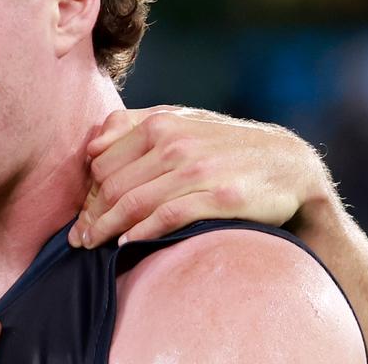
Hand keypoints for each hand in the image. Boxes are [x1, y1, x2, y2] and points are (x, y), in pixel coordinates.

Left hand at [69, 106, 330, 247]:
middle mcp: (175, 144)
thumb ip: (134, 125)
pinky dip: (142, 231)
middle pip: (113, 185)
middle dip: (90, 215)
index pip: (102, 163)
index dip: (87, 192)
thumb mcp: (182, 121)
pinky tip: (127, 244)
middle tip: (79, 238)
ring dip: (106, 228)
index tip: (81, 215)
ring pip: (135, 202)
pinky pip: (169, 216)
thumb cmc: (224, 144)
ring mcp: (198, 170)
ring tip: (92, 245)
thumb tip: (91, 145)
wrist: (289, 163)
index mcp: (160, 123)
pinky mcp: (220, 197)